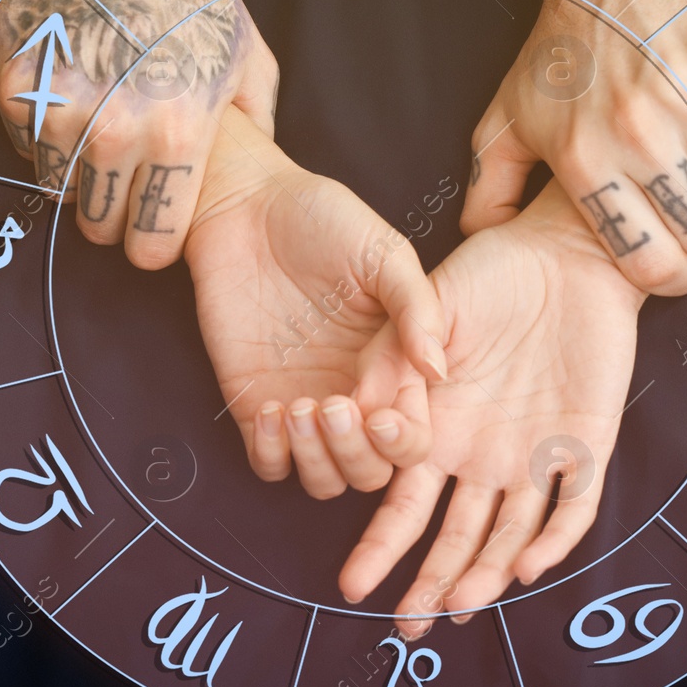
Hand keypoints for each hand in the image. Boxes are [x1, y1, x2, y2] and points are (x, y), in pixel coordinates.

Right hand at [0, 0, 278, 268]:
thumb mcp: (246, 52)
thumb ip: (257, 122)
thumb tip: (257, 166)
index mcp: (180, 131)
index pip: (155, 240)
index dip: (153, 242)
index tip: (150, 233)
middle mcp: (117, 130)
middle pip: (99, 224)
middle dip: (111, 214)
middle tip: (119, 186)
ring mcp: (61, 109)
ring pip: (58, 188)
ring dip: (76, 172)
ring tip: (96, 135)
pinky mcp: (15, 86)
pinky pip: (26, 144)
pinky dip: (42, 135)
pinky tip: (68, 100)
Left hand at [185, 107, 447, 498]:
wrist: (247, 207)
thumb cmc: (322, 220)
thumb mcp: (384, 253)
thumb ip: (417, 308)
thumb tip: (439, 370)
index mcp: (396, 367)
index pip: (413, 438)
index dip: (402, 443)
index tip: (380, 417)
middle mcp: (355, 394)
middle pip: (371, 471)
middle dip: (355, 454)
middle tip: (333, 405)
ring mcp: (305, 404)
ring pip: (323, 479)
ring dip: (316, 460)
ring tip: (299, 407)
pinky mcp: (256, 404)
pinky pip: (269, 464)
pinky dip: (272, 455)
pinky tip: (271, 412)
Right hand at [339, 181, 645, 634]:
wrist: (562, 250)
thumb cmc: (485, 277)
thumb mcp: (422, 313)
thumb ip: (388, 364)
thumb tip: (357, 421)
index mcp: (437, 432)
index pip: (404, 507)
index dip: (381, 546)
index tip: (355, 581)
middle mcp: (482, 455)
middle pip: (456, 537)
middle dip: (430, 585)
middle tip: (408, 627)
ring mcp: (535, 453)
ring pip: (509, 533)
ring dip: (485, 572)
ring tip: (461, 606)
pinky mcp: (586, 442)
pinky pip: (573, 503)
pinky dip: (553, 537)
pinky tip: (528, 565)